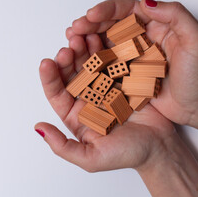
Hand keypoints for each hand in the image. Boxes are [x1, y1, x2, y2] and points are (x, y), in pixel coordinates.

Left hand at [35, 42, 174, 171]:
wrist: (159, 147)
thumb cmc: (127, 154)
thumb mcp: (91, 158)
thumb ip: (63, 146)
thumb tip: (39, 128)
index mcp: (77, 115)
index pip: (58, 93)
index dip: (50, 78)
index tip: (47, 63)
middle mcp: (88, 99)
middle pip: (72, 75)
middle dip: (68, 59)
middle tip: (68, 47)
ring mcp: (105, 87)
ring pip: (90, 64)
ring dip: (85, 50)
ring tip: (83, 38)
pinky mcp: (122, 79)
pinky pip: (111, 62)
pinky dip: (105, 50)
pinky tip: (101, 39)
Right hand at [67, 0, 197, 124]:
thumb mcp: (196, 39)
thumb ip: (176, 14)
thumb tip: (146, 2)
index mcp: (156, 25)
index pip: (128, 10)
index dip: (108, 10)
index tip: (92, 15)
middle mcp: (141, 38)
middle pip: (111, 25)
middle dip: (91, 24)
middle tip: (75, 28)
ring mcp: (133, 56)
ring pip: (105, 42)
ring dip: (87, 40)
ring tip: (72, 40)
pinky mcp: (127, 73)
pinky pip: (107, 63)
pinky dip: (92, 59)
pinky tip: (81, 58)